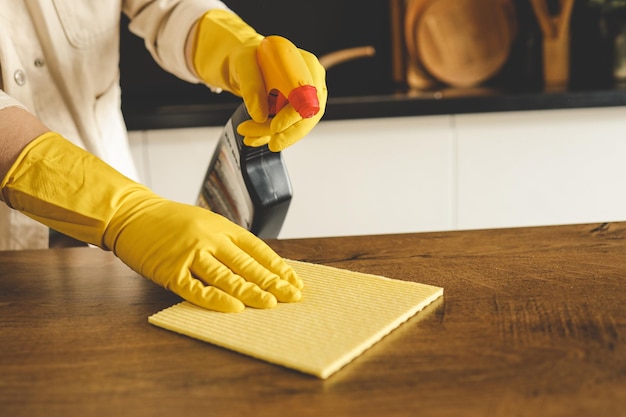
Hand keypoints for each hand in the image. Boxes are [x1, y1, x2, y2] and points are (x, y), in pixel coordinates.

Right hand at [104, 193, 302, 312]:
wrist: (131, 213)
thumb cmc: (170, 220)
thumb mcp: (205, 221)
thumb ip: (228, 241)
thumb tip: (257, 266)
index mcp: (222, 227)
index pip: (258, 250)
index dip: (278, 267)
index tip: (295, 282)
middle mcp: (210, 239)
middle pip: (248, 265)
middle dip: (273, 282)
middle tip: (293, 297)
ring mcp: (190, 255)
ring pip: (227, 277)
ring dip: (252, 292)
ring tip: (272, 304)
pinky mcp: (170, 271)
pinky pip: (198, 289)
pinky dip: (217, 300)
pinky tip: (235, 308)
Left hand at [192, 9, 325, 150]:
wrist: (246, 66)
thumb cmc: (249, 58)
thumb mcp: (243, 63)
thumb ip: (251, 85)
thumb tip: (259, 114)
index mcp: (304, 63)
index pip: (308, 94)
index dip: (294, 114)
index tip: (276, 127)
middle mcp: (311, 80)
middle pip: (309, 114)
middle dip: (288, 133)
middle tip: (270, 143)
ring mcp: (306, 97)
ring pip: (300, 125)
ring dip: (276, 136)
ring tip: (250, 136)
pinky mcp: (298, 110)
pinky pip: (290, 128)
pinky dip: (271, 136)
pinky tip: (254, 137)